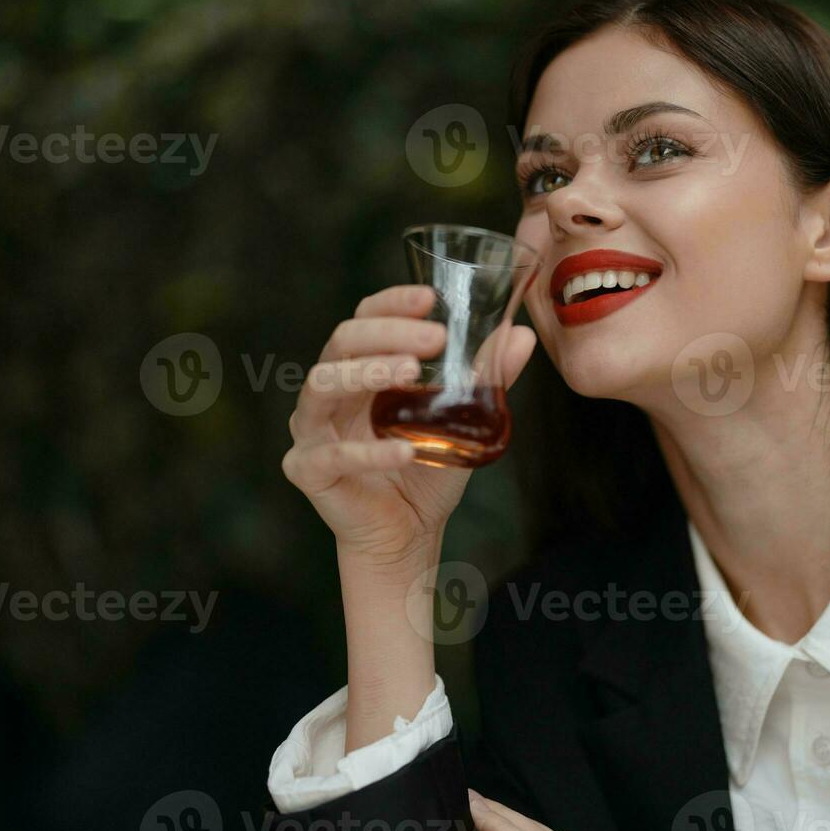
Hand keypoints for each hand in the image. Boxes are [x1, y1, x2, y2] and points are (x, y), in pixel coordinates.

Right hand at [281, 283, 537, 577]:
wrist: (410, 533)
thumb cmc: (428, 469)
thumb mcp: (463, 418)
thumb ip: (487, 378)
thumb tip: (522, 336)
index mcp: (359, 367)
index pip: (365, 318)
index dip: (392, 303)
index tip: (430, 298)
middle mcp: (329, 390)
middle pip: (343, 342)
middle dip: (388, 333)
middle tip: (435, 338)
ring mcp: (312, 428)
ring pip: (323, 384)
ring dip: (367, 372)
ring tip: (411, 373)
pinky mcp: (307, 469)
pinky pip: (332, 455)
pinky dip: (369, 452)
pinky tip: (405, 452)